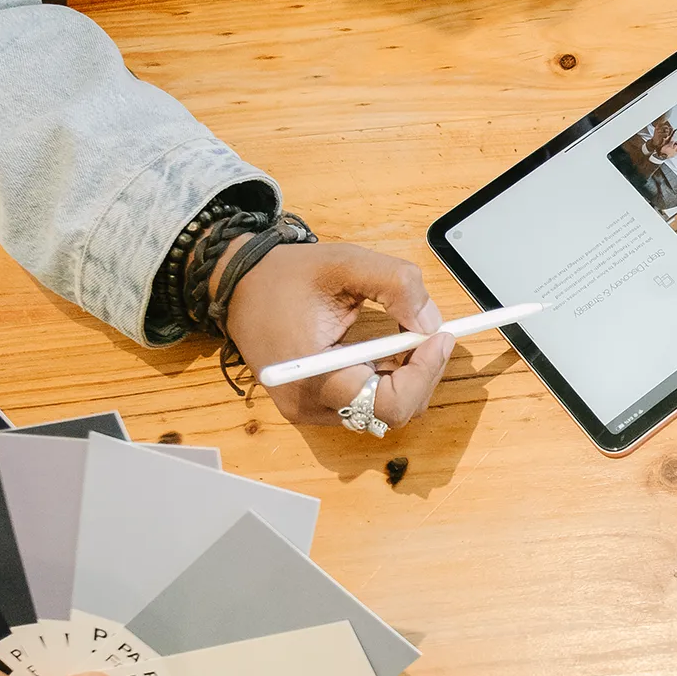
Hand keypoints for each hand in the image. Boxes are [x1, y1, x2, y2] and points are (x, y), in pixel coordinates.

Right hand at [221, 241, 455, 431]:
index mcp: (312, 378)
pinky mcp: (314, 403)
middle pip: (392, 412)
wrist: (237, 285)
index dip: (424, 373)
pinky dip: (389, 377)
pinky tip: (389, 347)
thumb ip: (395, 284)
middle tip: (434, 333)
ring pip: (383, 410)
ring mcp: (311, 409)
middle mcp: (310, 406)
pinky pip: (367, 401)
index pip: (388, 404)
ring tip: (408, 334)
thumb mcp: (344, 263)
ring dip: (408, 375)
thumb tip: (431, 322)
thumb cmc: (284, 275)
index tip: (439, 336)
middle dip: (422, 372)